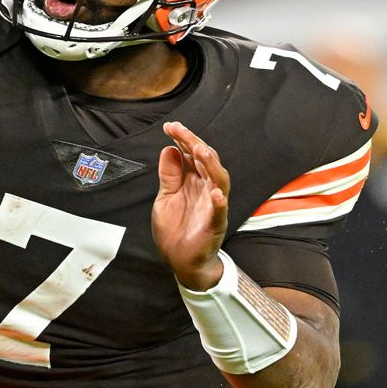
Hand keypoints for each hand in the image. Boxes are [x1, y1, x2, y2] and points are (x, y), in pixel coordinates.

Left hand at [152, 121, 230, 289]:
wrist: (182, 261)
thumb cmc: (176, 229)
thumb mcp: (165, 198)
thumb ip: (169, 176)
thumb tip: (169, 149)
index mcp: (193, 181)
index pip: (191, 155)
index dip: (182, 139)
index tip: (170, 126)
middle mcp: (206, 188)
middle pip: (205, 160)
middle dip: (193, 143)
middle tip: (179, 129)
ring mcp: (213, 205)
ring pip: (218, 179)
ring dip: (210, 164)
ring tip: (199, 150)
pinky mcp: (215, 223)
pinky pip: (220, 211)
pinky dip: (219, 201)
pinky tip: (215, 194)